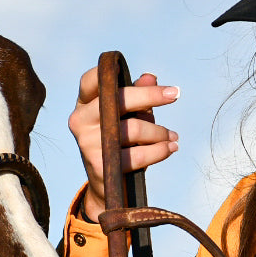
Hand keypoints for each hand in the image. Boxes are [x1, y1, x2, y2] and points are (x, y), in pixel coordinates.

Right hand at [67, 67, 180, 221]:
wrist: (106, 185)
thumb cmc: (119, 142)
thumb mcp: (127, 116)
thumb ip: (137, 94)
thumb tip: (150, 77)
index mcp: (84, 105)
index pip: (90, 80)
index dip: (109, 71)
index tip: (136, 72)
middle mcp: (80, 121)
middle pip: (118, 99)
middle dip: (151, 96)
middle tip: (175, 94)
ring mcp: (88, 144)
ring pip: (134, 129)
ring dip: (159, 132)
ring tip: (172, 136)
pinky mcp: (100, 166)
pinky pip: (139, 154)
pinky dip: (160, 150)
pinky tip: (170, 148)